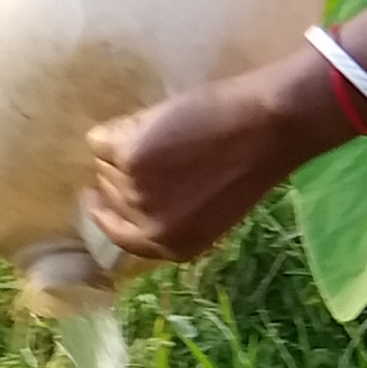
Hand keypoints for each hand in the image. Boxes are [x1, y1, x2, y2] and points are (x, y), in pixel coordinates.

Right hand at [83, 61, 342, 266]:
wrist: (269, 124)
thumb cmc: (250, 158)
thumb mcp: (210, 207)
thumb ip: (172, 213)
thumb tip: (127, 197)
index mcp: (173, 247)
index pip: (119, 238)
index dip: (108, 213)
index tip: (97, 194)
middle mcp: (150, 229)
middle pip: (108, 193)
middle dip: (123, 170)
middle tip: (158, 146)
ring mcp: (135, 192)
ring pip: (104, 163)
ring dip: (128, 143)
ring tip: (173, 133)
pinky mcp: (127, 156)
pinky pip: (102, 139)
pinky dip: (124, 124)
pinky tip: (161, 120)